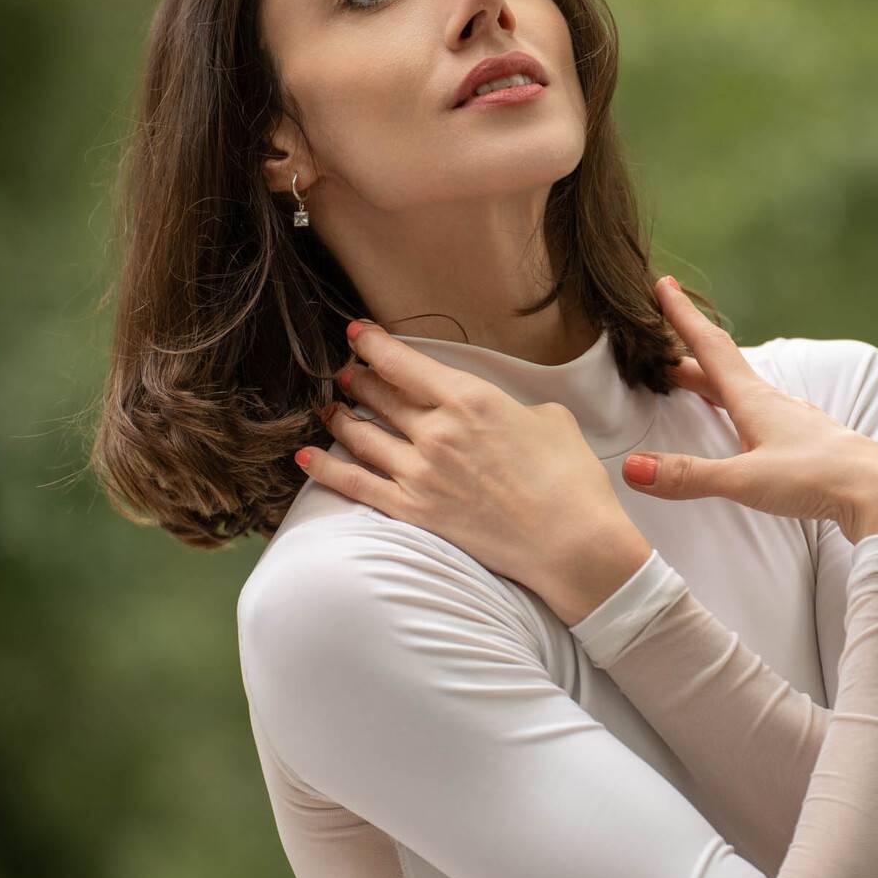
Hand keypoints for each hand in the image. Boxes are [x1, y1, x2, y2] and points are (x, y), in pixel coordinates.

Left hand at [295, 321, 644, 600]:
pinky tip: (305, 456)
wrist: (572, 544)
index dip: (372, 343)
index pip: (403, 362)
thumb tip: (503, 412)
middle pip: (378, 396)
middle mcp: (436, 432)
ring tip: (329, 408)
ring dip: (340, 418)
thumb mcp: (551, 420)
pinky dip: (324, 469)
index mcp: (469, 400)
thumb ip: (514, 407)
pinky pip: (354, 485)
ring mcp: (419, 474)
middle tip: (346, 373)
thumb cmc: (570, 481)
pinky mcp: (413, 513)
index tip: (356, 333)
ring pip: (361, 436)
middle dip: (358, 380)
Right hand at [627, 279, 877, 546]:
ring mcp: (793, 421)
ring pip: (743, 391)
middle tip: (658, 344)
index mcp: (754, 400)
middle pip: (721, 369)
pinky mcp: (807, 443)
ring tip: (694, 381)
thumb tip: (632, 467)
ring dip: (714, 381)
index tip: (664, 285)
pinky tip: (744, 424)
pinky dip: (739, 408)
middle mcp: (773, 402)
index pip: (710, 349)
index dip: (683, 318)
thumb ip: (689, 475)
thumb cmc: (817, 478)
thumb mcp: (744, 480)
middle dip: (687, 355)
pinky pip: (762, 414)